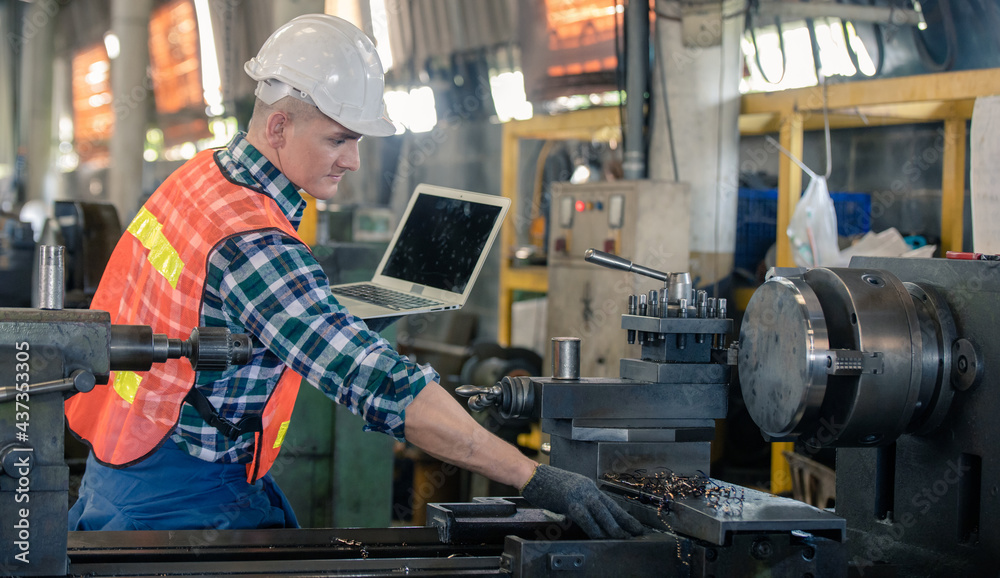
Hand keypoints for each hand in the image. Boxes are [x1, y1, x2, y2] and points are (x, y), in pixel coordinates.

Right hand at [520, 464, 644, 538]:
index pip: (609, 502)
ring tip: (622, 537)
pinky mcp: (569, 500)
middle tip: (637, 531)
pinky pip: (585, 517)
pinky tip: (600, 536)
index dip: (622, 514)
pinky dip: (594, 528)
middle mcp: (587, 488)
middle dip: (625, 520)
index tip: (633, 524)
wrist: (531, 474)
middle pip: (610, 506)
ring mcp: (579, 493)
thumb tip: (589, 517)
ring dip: (613, 526)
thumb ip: (580, 503)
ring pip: (601, 511)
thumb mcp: (568, 492)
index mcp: (587, 486)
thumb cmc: (546, 484)